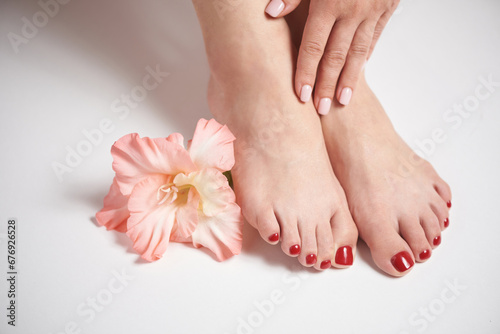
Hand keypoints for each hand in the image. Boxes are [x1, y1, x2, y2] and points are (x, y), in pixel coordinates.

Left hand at [265, 0, 398, 113]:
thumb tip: (270, 12)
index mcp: (329, 2)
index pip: (313, 47)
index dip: (305, 72)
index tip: (300, 96)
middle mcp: (352, 11)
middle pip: (335, 57)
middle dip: (326, 85)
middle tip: (320, 109)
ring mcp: (373, 11)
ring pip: (359, 53)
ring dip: (349, 79)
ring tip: (342, 102)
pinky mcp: (388, 7)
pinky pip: (375, 36)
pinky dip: (367, 54)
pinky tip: (360, 70)